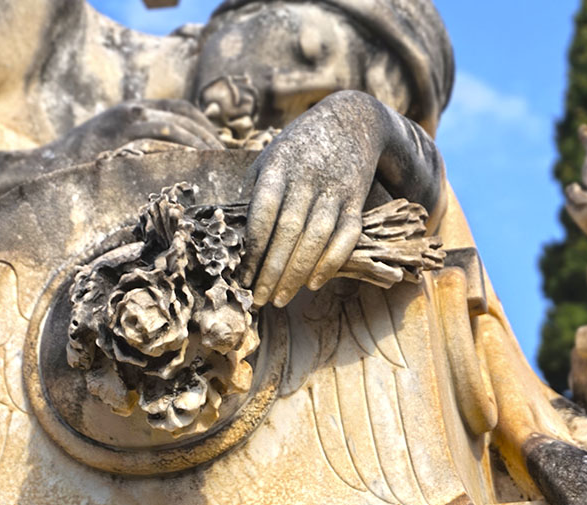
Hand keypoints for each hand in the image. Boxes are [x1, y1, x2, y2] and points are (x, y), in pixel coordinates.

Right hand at [51, 99, 222, 163]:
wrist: (41, 170)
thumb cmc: (80, 164)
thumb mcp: (113, 142)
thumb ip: (143, 142)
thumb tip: (181, 160)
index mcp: (133, 108)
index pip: (182, 109)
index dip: (206, 126)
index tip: (221, 146)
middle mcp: (132, 111)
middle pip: (184, 120)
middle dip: (210, 140)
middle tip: (227, 162)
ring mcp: (124, 127)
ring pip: (176, 132)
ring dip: (200, 150)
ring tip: (215, 171)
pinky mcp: (118, 146)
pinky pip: (158, 150)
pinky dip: (180, 160)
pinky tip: (192, 176)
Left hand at [240, 91, 385, 307]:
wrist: (352, 121)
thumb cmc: (298, 149)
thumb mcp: (270, 160)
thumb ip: (253, 193)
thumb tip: (230, 236)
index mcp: (279, 167)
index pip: (263, 213)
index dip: (251, 249)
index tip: (240, 277)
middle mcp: (307, 177)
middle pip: (289, 231)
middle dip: (272, 270)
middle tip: (258, 299)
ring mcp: (334, 188)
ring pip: (317, 237)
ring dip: (298, 273)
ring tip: (280, 299)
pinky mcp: (356, 199)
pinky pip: (346, 235)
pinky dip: (331, 262)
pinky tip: (313, 283)